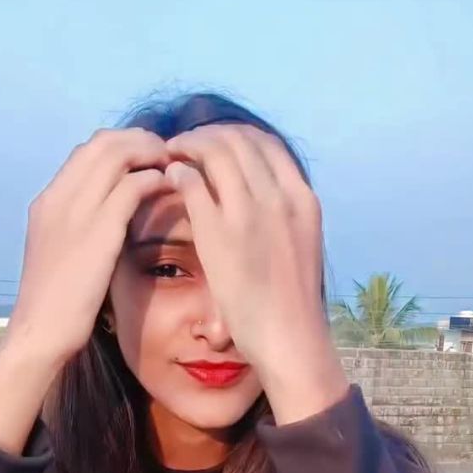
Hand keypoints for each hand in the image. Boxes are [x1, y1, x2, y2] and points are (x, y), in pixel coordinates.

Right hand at [8, 128, 170, 366]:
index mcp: (48, 201)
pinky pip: (132, 186)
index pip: (86, 151)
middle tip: (164, 154)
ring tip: (170, 166)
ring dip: (149, 153)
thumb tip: (110, 214)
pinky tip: (166, 189)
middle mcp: (59, 197)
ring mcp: (77, 211)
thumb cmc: (56, 302)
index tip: (144, 155)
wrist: (41, 330)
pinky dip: (153, 180)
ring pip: (117, 155)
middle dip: (139, 140)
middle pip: (103, 142)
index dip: (120, 144)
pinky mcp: (99, 230)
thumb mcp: (61, 252)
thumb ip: (80, 226)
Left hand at [165, 124, 348, 421]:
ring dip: (187, 146)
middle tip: (182, 145)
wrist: (292, 339)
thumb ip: (281, 214)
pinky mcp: (220, 233)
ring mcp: (250, 212)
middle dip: (205, 134)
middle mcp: (279, 196)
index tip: (213, 142)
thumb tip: (256, 196)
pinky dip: (179, 174)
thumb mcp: (300, 244)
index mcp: (302, 198)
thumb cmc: (293, 303)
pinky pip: (193, 184)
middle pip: (237, 138)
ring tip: (170, 156)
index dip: (233, 134)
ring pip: (213, 151)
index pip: (265, 142)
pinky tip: (170, 181)